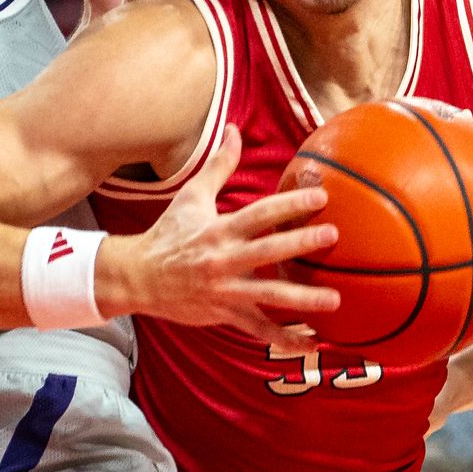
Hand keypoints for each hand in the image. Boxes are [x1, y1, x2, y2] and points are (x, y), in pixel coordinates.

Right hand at [96, 125, 339, 350]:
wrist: (137, 278)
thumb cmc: (169, 233)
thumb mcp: (191, 196)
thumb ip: (219, 165)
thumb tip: (235, 129)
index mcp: (219, 229)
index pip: (259, 214)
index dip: (289, 205)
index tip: (319, 197)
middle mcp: (223, 260)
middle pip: (267, 252)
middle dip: (301, 245)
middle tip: (333, 236)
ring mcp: (225, 290)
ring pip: (268, 297)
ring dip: (302, 300)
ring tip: (335, 300)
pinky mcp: (225, 314)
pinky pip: (259, 329)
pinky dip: (287, 339)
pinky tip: (315, 342)